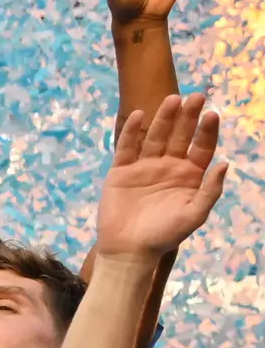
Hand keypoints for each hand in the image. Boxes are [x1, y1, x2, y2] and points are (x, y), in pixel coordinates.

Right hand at [95, 95, 231, 258]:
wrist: (129, 250)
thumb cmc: (164, 236)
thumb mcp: (194, 215)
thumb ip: (210, 190)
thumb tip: (225, 164)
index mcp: (189, 175)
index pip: (202, 147)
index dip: (207, 131)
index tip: (212, 114)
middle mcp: (168, 166)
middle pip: (181, 135)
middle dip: (188, 116)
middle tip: (196, 96)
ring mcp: (144, 167)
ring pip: (156, 136)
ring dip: (164, 117)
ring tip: (173, 99)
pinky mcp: (121, 172)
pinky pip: (126, 147)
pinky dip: (131, 132)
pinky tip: (138, 116)